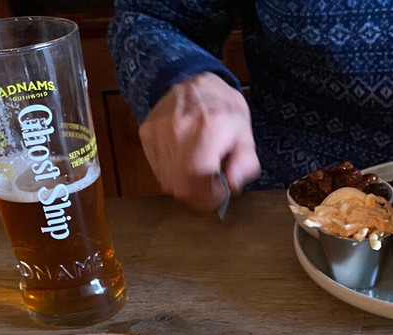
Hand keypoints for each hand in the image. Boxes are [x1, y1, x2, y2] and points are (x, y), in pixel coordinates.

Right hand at [138, 72, 260, 210]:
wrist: (189, 79)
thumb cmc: (221, 107)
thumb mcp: (244, 130)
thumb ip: (245, 161)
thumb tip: (233, 184)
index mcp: (209, 126)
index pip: (201, 178)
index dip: (212, 195)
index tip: (222, 190)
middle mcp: (179, 130)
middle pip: (182, 187)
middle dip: (200, 197)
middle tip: (211, 187)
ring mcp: (158, 133)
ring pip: (168, 183)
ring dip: (186, 187)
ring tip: (198, 173)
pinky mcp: (146, 136)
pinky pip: (158, 170)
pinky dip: (173, 175)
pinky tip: (184, 162)